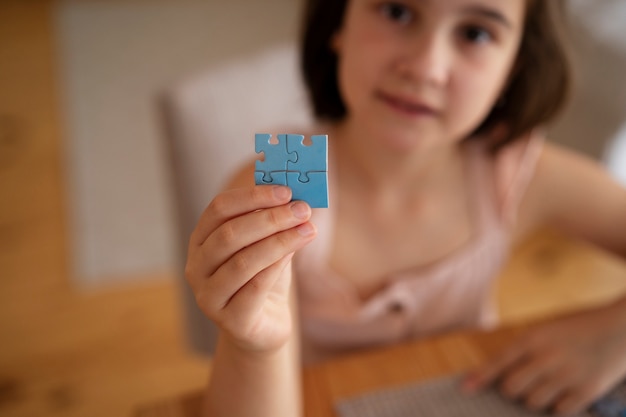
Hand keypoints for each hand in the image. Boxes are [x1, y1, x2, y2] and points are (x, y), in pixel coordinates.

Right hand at [185, 185, 316, 352]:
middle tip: (302, 209)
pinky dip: (277, 267)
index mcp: (200, 240)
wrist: (264, 327)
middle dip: (270, 218)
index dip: (252, 196)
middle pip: (230, 234)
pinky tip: (295, 254)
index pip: (219, 209)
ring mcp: (209, 297)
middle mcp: (196, 267)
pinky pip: (255, 289)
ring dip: (280, 241)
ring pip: (243, 262)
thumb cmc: (263, 279)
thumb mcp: (267, 245)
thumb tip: (296, 196)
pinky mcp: (229, 321)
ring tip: (308, 229)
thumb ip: (273, 223)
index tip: (285, 191)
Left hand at [462, 304, 625, 414]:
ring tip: (549, 386)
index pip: (498, 361)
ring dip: (535, 399)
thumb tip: (499, 375)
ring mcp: (566, 374)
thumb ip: (524, 350)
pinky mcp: (587, 390)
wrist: (621, 325)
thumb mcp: (546, 331)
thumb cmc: (578, 328)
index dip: (480, 377)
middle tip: (524, 384)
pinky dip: (557, 407)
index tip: (465, 389)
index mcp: (533, 338)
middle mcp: (546, 356)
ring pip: (532, 402)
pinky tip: (565, 394)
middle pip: (511, 388)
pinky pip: (558, 411)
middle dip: (513, 390)